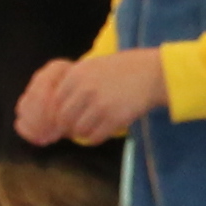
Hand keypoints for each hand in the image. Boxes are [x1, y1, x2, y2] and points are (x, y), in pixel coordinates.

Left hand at [15, 48, 166, 146]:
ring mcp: (100, 104)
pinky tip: (102, 130)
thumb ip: (71, 84)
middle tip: (76, 126)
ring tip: (91, 126)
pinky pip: (95, 136)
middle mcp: (84, 89)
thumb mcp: (90, 68)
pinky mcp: (115, 117)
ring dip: (82, 132)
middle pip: (62, 119)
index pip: (52, 103)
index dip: (55, 115)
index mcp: (75, 75)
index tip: (62, 120)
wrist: (153, 73)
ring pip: (78, 130)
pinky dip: (95, 137)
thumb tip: (53, 111)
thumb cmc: (120, 70)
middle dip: (67, 126)